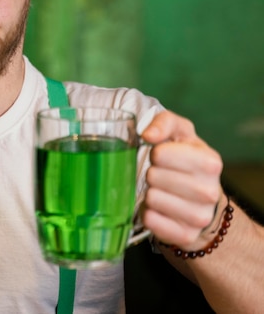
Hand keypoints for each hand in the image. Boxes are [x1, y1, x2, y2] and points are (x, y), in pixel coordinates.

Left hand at [141, 110, 223, 250]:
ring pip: (151, 198)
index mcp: (210, 162)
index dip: (156, 154)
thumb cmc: (185, 161)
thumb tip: (148, 134)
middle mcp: (209, 191)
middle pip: (153, 176)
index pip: (160, 153)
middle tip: (162, 177)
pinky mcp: (185, 235)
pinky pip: (150, 220)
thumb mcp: (179, 133)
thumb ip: (163, 122)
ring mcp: (199, 217)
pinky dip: (148, 213)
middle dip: (152, 174)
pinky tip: (160, 209)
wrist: (201, 202)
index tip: (164, 157)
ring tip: (163, 192)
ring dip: (150, 193)